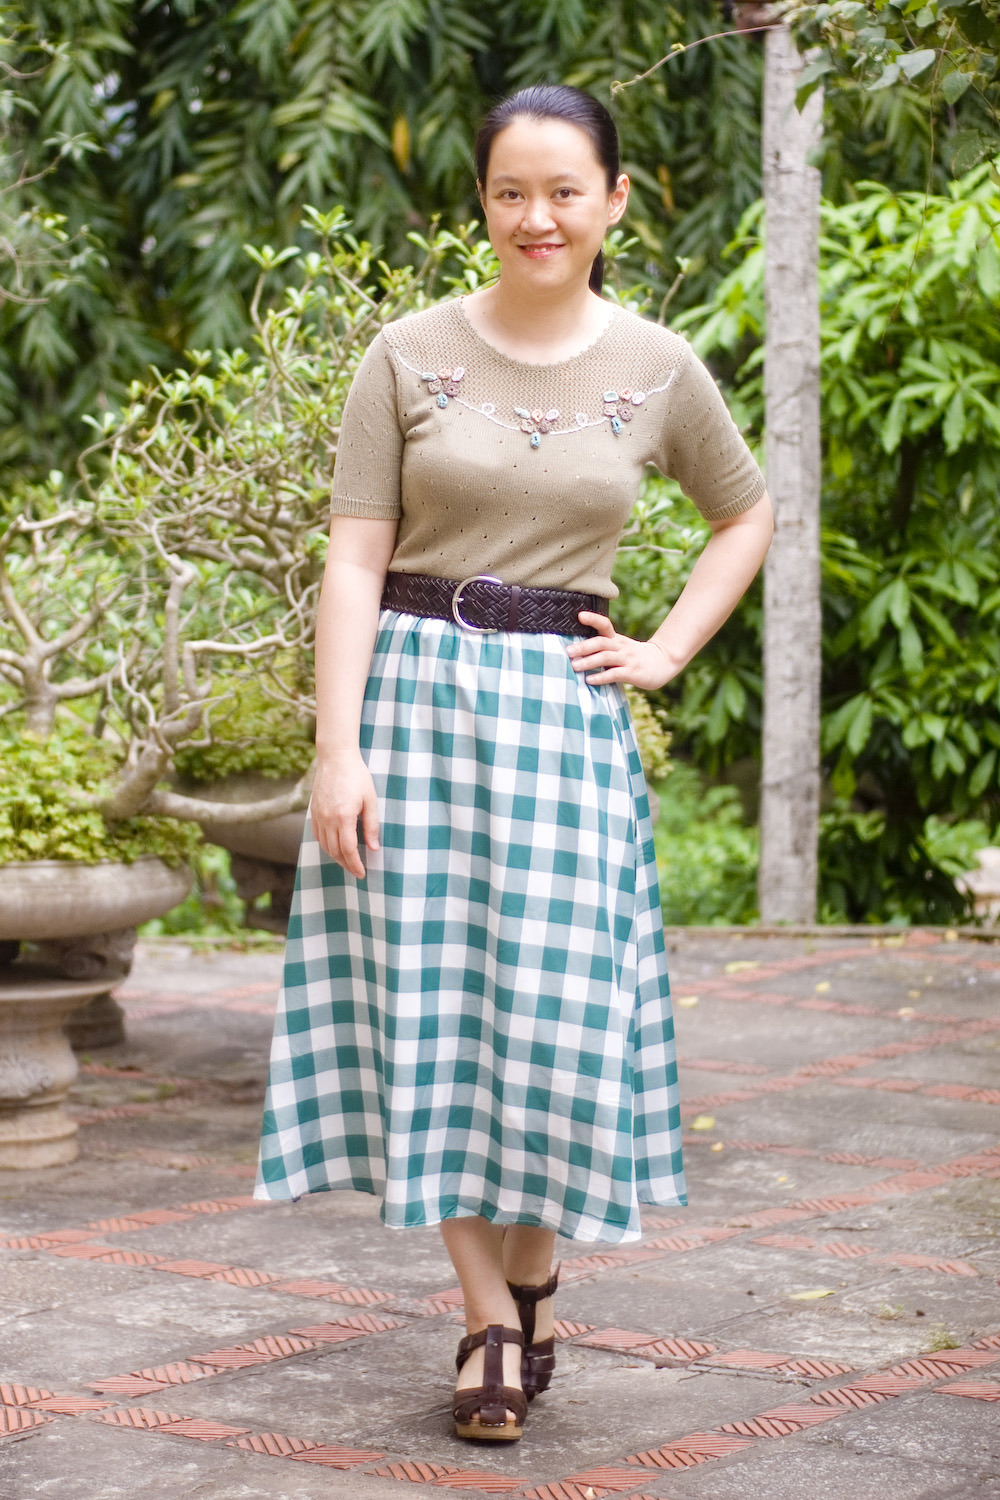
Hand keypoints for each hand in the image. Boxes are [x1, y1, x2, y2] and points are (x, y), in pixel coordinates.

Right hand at [310, 753, 379, 878]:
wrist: (336, 758)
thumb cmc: (357, 776)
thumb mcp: (370, 800)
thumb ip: (371, 825)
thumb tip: (374, 848)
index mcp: (344, 817)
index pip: (348, 850)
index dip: (355, 864)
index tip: (362, 873)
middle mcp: (328, 819)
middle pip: (335, 851)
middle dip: (346, 864)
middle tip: (356, 872)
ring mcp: (318, 815)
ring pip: (325, 845)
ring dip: (336, 857)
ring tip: (347, 862)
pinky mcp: (313, 811)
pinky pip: (318, 835)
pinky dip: (326, 845)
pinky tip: (334, 847)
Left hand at [566, 612, 680, 690]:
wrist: (663, 662)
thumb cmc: (635, 657)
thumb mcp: (620, 647)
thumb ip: (603, 648)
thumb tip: (576, 651)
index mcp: (617, 639)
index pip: (605, 625)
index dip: (593, 619)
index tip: (579, 616)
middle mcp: (621, 647)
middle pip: (602, 642)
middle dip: (584, 646)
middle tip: (568, 651)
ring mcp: (627, 659)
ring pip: (606, 657)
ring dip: (589, 661)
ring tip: (574, 666)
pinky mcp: (632, 673)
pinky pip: (615, 674)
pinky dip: (601, 677)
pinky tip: (589, 680)